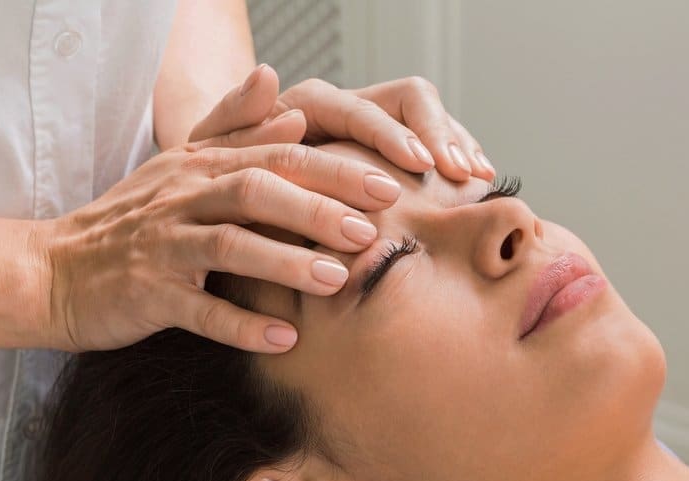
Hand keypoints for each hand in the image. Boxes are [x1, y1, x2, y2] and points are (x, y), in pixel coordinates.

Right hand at [35, 115, 402, 353]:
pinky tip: (284, 340)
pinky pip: (198, 311)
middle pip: (256, 192)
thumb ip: (231, 127)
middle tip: (371, 233)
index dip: (334, 170)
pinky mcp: (146, 294)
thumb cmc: (132, 220)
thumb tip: (284, 91)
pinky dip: (241, 326)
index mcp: (200, 167)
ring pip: (228, 246)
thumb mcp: (179, 165)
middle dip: (317, 210)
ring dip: (285, 262)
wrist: (56, 269)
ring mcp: (162, 246)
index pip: (276, 157)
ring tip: (337, 281)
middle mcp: (182, 198)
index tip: (387, 185)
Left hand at [189, 64, 494, 182]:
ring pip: (428, 120)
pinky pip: (430, 149)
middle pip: (409, 100)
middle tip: (462, 173)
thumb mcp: (210, 151)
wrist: (223, 198)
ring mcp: (369, 133)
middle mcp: (345, 110)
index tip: (419, 164)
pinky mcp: (383, 158)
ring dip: (457, 144)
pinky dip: (453, 161)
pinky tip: (471, 184)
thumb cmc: (215, 178)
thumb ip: (234, 116)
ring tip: (478, 178)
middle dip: (440, 134)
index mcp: (308, 104)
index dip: (393, 135)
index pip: (363, 106)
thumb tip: (267, 74)